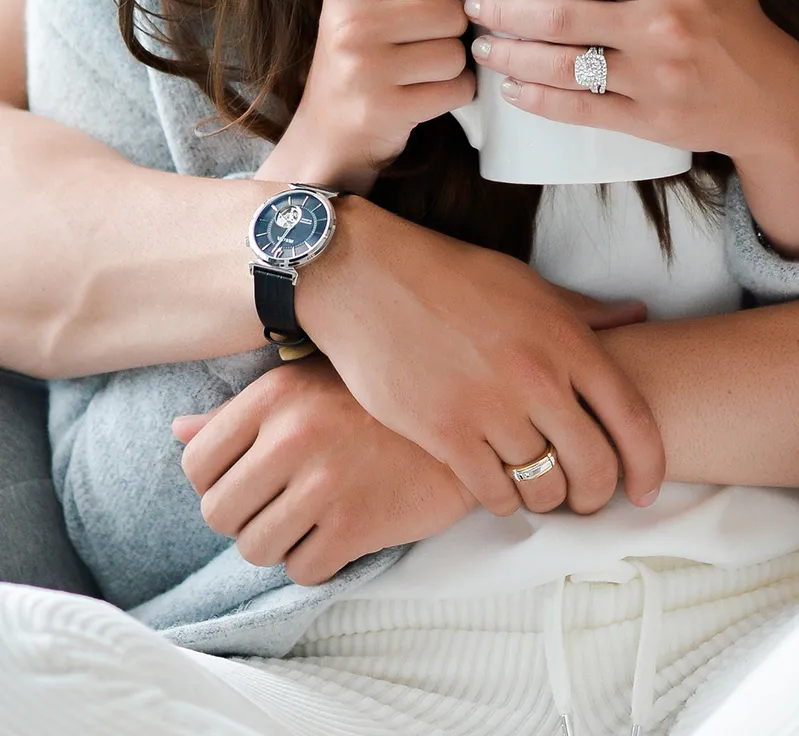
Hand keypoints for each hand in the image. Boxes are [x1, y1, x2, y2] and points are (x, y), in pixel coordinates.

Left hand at [175, 357, 476, 586]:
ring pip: (256, 549)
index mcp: (274, 396)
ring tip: (311, 519)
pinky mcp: (356, 525)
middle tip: (279, 506)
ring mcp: (325, 483)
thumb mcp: (309, 386)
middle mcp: (293, 436)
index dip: (216, 482)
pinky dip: (318, 562)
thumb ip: (241, 412)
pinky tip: (341, 533)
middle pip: (219, 514)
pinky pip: (303, 571)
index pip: (195, 465)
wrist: (461, 431)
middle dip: (244, 518)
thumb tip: (177, 431)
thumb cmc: (377, 407)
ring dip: (281, 543)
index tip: (247, 482)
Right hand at [255, 0, 476, 192]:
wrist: (330, 127)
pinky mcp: (386, 108)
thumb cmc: (363, 51)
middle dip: (448, 34)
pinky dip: (453, 94)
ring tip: (419, 72)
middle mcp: (351, 22)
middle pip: (452, 14)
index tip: (414, 12)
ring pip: (457, 54)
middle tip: (416, 48)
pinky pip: (457, 90)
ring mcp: (366, 68)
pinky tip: (425, 94)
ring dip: (450, 67)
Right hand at [297, 199, 665, 517]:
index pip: (633, 419)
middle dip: (597, 495)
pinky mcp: (443, 433)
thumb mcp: (529, 285)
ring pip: (544, 487)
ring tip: (539, 490)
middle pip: (594, 466)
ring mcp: (489, 408)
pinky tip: (498, 488)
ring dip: (548, 500)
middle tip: (586, 498)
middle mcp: (536, 377)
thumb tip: (639, 316)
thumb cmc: (453, 277)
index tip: (644, 490)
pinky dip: (503, 501)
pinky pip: (493, 493)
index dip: (649, 465)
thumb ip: (586, 312)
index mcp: (566, 339)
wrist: (370, 277)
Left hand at [465, 0, 798, 252]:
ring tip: (483, 50)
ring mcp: (651, 78)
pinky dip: (540, 102)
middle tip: (474, 9)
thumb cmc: (736, 18)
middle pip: (558, 18)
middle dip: (503, 13)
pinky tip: (514, 91)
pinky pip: (581, 109)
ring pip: (561, 66)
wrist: (769, 95)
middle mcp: (658, 27)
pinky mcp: (647, 120)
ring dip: (511, 58)